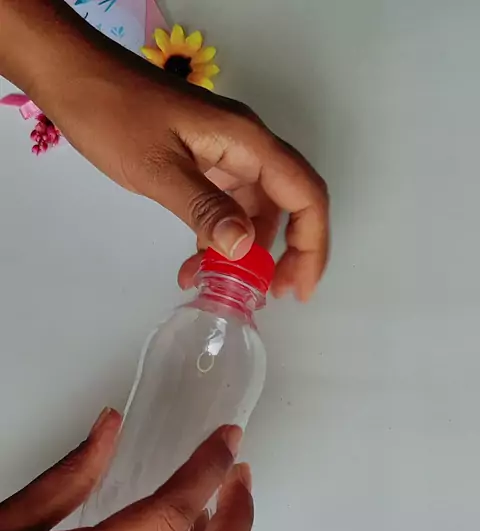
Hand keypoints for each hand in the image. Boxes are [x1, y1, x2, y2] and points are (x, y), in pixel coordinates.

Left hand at [20, 7, 328, 300]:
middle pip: (290, 204)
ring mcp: (226, 154)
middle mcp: (246, 147)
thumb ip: (204, 208)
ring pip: (255, 210)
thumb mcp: (159, 168)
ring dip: (246, 251)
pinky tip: (197, 264)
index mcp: (247, 142)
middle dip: (287, 253)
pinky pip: (227, 206)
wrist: (74, 78)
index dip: (312, 245)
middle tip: (270, 294)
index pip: (305, 195)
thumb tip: (244, 249)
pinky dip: (219, 238)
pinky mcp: (204, 162)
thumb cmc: (113, 113)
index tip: (299, 288)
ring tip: (223, 287)